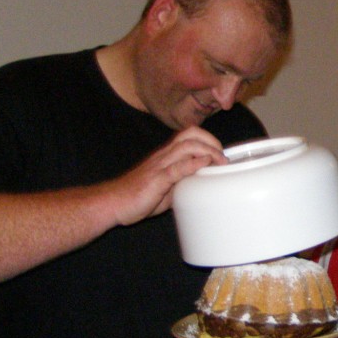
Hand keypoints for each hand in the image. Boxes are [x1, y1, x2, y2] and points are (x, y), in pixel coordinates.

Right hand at [100, 126, 227, 225]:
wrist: (113, 203)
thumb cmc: (138, 195)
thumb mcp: (167, 187)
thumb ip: (183, 181)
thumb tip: (202, 184)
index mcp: (167, 155)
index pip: (190, 135)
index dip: (209, 140)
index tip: (221, 155)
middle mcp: (164, 155)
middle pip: (191, 134)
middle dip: (212, 141)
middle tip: (223, 158)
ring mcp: (160, 165)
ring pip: (186, 145)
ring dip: (208, 151)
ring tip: (219, 162)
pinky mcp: (157, 179)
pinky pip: (177, 167)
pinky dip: (194, 163)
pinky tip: (204, 165)